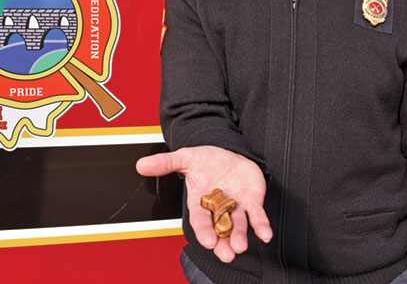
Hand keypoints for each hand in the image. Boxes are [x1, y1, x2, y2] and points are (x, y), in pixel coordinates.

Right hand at [136, 146, 271, 262]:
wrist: (229, 153)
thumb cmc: (207, 159)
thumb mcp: (186, 157)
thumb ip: (166, 163)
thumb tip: (141, 165)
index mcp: (200, 201)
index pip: (200, 220)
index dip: (204, 231)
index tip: (208, 241)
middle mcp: (217, 209)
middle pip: (219, 229)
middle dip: (223, 243)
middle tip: (226, 254)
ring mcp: (236, 208)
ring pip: (238, 227)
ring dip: (240, 237)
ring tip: (240, 246)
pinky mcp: (252, 203)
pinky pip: (257, 217)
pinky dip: (261, 226)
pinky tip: (264, 234)